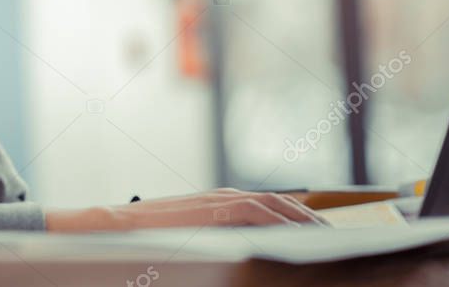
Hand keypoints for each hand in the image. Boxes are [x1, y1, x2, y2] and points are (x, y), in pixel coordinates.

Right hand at [45, 188, 328, 231]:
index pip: (270, 205)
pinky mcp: (214, 209)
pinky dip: (282, 221)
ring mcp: (219, 200)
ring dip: (303, 219)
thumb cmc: (148, 237)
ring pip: (274, 205)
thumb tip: (244, 253)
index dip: (297, 217)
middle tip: (336, 238)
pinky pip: (258, 213)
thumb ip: (217, 238)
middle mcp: (224, 196)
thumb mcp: (191, 237)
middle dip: (309, 219)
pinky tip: (299, 236)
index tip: (320, 233)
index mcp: (220, 202)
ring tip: (327, 238)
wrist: (113, 226)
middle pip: (279, 203)